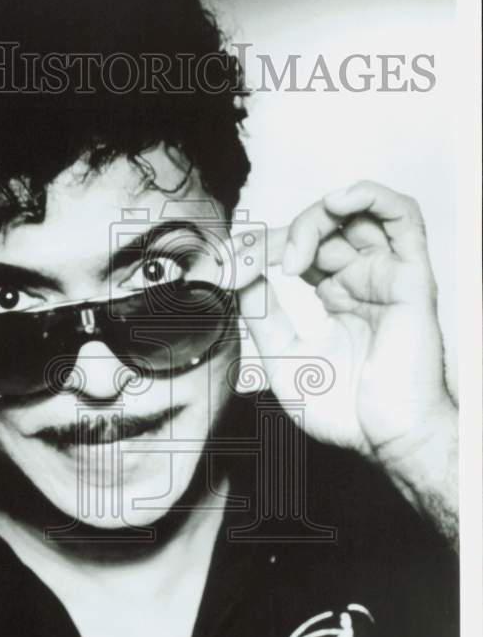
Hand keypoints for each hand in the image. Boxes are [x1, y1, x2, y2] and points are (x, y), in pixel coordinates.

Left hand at [234, 181, 454, 465]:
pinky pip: (402, 216)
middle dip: (279, 236)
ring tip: (291, 252)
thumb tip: (241, 275)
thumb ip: (263, 314)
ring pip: (358, 213)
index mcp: (338, 295)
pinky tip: (335, 204)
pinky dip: (368, 196)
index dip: (261, 249)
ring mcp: (387, 276)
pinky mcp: (410, 277)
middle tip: (251, 263)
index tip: (227, 268)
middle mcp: (363, 280)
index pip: (299, 249)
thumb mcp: (283, 356)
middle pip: (323, 227)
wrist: (384, 440)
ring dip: (317, 217)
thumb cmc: (344, 410)